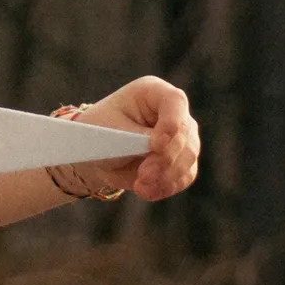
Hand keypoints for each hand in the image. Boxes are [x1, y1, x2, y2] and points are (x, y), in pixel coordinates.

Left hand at [75, 77, 199, 200]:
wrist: (97, 153)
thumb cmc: (99, 132)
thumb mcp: (110, 131)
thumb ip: (137, 139)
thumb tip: (161, 151)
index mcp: (153, 92)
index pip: (174, 102)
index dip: (171, 123)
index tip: (157, 144)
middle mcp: (174, 112)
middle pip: (185, 134)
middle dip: (166, 158)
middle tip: (144, 175)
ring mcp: (182, 136)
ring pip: (188, 157)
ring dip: (165, 176)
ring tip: (140, 186)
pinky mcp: (182, 160)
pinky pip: (184, 176)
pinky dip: (167, 186)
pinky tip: (146, 191)